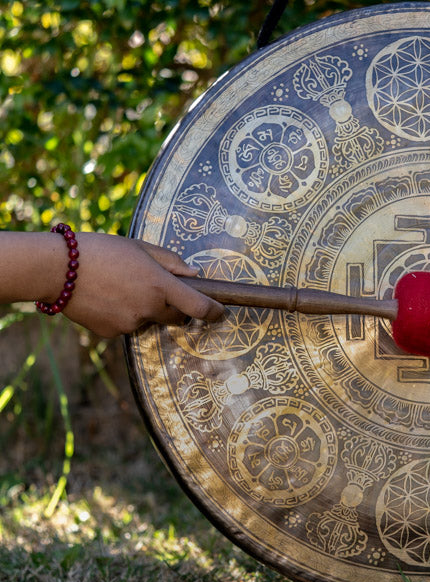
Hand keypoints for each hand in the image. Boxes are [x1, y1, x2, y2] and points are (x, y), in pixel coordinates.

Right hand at [62, 234, 225, 337]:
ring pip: (149, 321)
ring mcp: (130, 323)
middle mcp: (149, 308)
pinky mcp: (112, 333)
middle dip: (176, 308)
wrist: (57, 270)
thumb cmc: (100, 250)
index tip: (220, 313)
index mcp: (160, 284)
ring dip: (144, 309)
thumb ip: (170, 261)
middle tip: (159, 291)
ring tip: (119, 287)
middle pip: (177, 318)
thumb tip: (194, 273)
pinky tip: (105, 298)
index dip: (214, 312)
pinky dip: (123, 316)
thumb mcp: (139, 247)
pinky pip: (127, 326)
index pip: (198, 306)